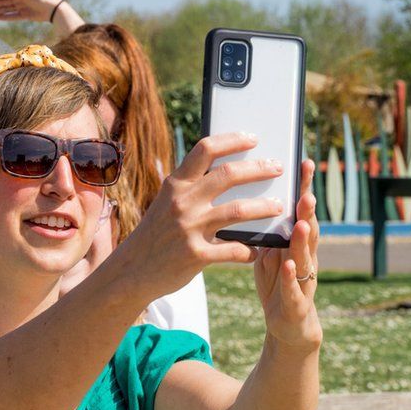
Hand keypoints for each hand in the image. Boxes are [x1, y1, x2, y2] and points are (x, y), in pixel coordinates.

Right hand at [123, 132, 283, 300]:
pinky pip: (235, 250)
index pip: (205, 150)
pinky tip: (257, 250)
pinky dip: (250, 250)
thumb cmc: (155, 235)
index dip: (232, 140)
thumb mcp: (166, 204)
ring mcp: (188, 228)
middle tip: (278, 167)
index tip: (253, 138)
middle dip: (259, 168)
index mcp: (175, 185)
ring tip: (279, 206)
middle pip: (229, 174)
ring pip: (238, 210)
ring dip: (265, 207)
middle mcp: (182, 202)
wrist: (131, 271)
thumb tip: (229, 173)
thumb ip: (191, 189)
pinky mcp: (196, 256)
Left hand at [254, 159, 321, 350]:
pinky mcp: (297, 302)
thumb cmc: (279, 282)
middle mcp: (305, 256)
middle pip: (309, 228)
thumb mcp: (269, 252)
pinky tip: (289, 265)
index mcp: (296, 242)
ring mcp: (305, 279)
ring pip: (306, 256)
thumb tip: (250, 197)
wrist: (289, 324)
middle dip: (308, 209)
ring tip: (302, 221)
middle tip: (305, 188)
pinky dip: (292, 276)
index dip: (303, 188)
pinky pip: (294, 288)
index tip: (302, 162)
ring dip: (304, 239)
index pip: (300, 211)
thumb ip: (265, 229)